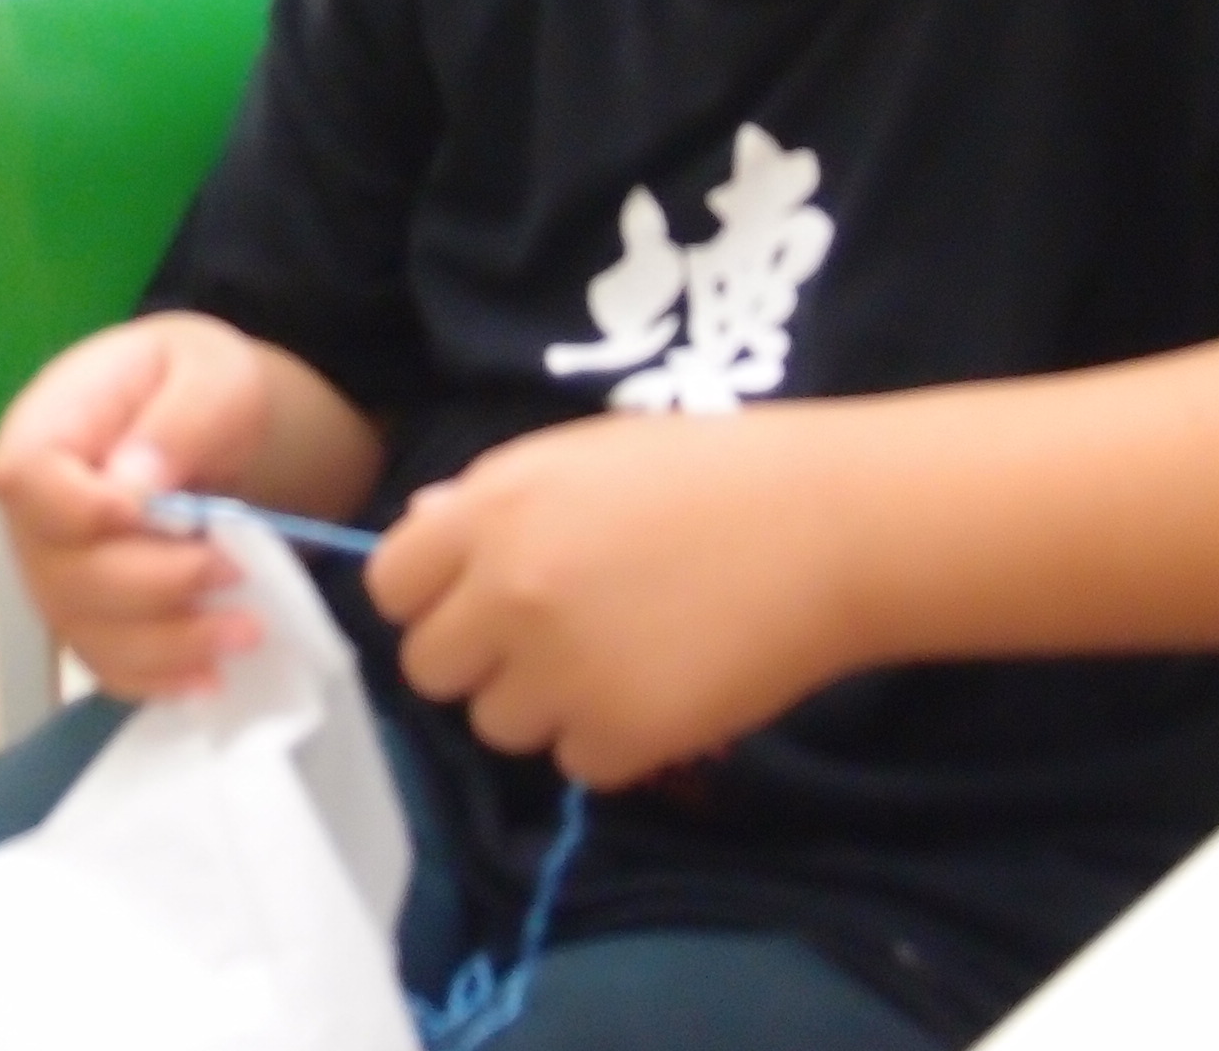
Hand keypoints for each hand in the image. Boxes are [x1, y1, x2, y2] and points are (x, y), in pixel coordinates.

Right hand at [0, 313, 278, 696]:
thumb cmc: (196, 380)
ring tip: (247, 631)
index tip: (165, 515)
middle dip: (158, 587)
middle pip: (65, 573)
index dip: (88, 512)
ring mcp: (54, 572)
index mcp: (45, 430)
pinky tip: (210, 674)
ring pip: (88, 632)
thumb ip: (178, 421)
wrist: (202, 415)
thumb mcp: (210, 372)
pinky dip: (157, 678)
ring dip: (170, 645)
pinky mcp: (87, 615)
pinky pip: (106, 664)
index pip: (28, 481)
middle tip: (239, 575)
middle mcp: (33, 513)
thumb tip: (134, 487)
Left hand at [368, 409, 857, 788]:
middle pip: (431, 669)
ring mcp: (561, 669)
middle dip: (482, 660)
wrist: (828, 525)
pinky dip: (613, 741)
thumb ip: (494, 497)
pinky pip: (576, 762)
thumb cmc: (712, 471)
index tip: (478, 599)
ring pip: (498, 725)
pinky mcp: (620, 734)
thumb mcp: (587, 456)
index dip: (431, 598)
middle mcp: (510, 592)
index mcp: (494, 510)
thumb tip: (421, 530)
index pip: (390, 585)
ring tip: (623, 656)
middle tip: (554, 637)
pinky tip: (665, 686)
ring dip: (546, 705)